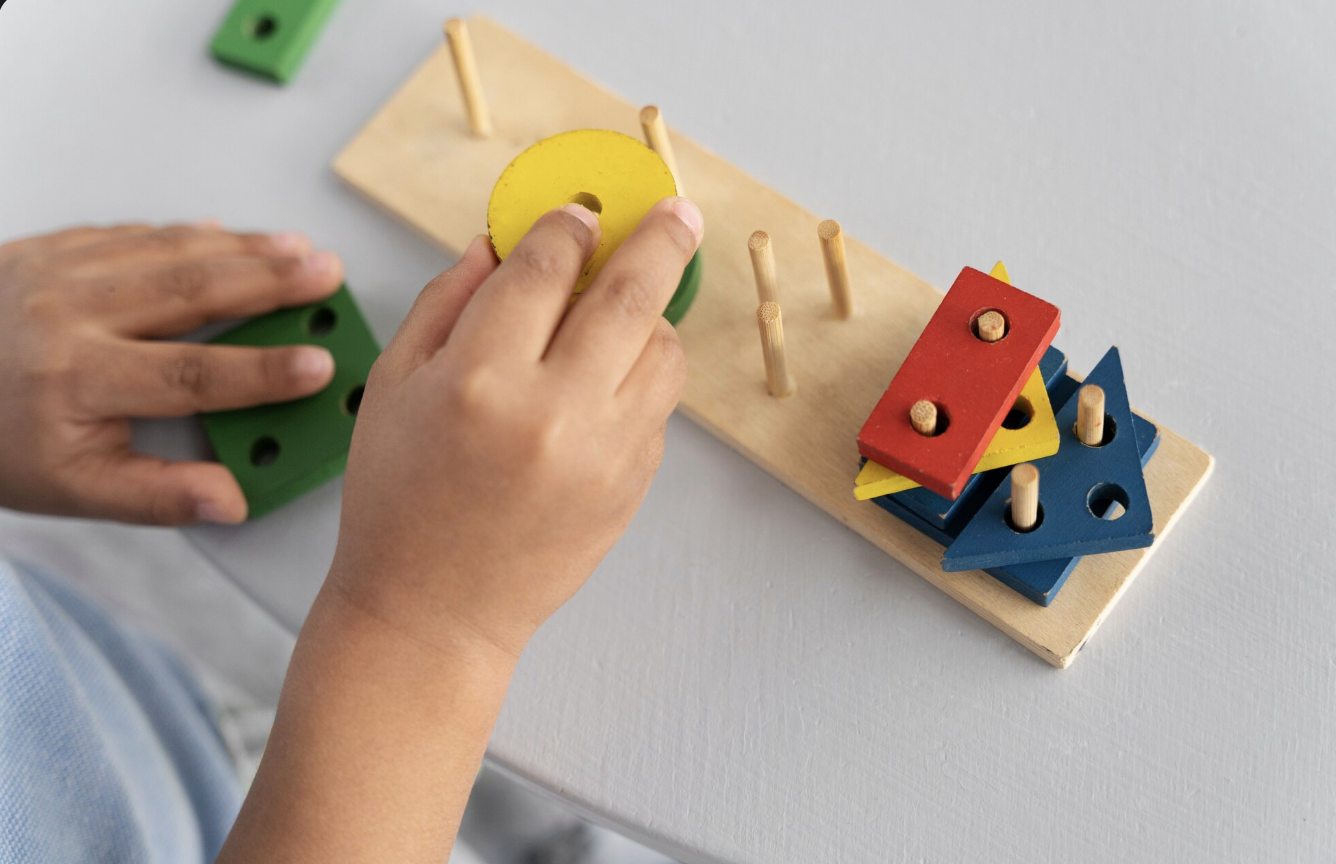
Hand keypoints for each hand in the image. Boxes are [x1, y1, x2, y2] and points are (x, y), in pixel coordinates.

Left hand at [0, 223, 344, 524]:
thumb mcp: (74, 490)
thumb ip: (158, 496)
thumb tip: (231, 501)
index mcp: (78, 383)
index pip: (190, 376)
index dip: (262, 372)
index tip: (317, 366)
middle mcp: (68, 316)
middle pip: (189, 291)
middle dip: (270, 280)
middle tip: (327, 273)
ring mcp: (54, 272)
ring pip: (167, 250)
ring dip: (241, 247)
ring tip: (299, 248)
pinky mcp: (48, 247)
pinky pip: (131, 234)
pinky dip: (186, 234)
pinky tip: (227, 235)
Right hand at [326, 197, 702, 657]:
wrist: (433, 611)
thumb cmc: (398, 502)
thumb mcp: (394, 386)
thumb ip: (447, 302)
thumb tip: (499, 244)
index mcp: (480, 379)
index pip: (545, 269)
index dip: (566, 228)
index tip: (578, 215)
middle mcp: (553, 412)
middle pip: (631, 296)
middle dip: (659, 239)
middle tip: (676, 213)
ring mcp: (604, 453)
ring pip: (663, 351)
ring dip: (653, 317)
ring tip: (623, 316)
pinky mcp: (633, 486)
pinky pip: (659, 407)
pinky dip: (642, 379)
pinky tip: (602, 386)